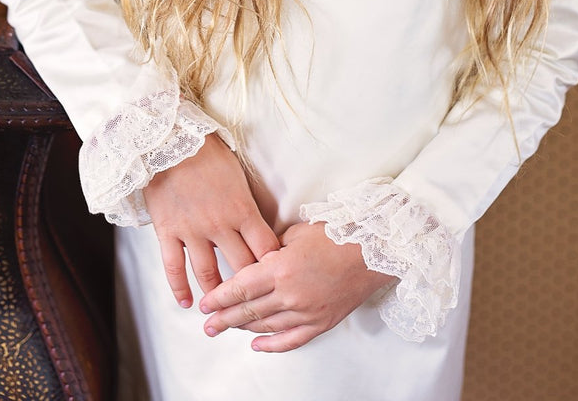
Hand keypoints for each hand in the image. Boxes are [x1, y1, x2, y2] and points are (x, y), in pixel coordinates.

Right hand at [143, 132, 279, 308]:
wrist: (168, 139)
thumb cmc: (206, 150)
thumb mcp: (237, 172)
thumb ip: (247, 201)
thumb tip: (259, 219)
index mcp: (241, 209)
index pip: (266, 249)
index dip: (273, 266)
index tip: (277, 276)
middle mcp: (219, 225)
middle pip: (242, 267)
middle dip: (250, 286)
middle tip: (254, 298)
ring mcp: (192, 231)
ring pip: (208, 274)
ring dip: (216, 293)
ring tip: (221, 306)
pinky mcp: (168, 232)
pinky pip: (174, 268)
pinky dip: (180, 288)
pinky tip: (186, 302)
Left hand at [199, 220, 397, 351]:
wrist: (373, 251)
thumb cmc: (337, 235)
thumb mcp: (297, 232)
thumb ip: (272, 246)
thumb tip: (257, 256)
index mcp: (281, 269)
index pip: (240, 288)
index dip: (219, 298)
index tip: (204, 304)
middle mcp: (290, 294)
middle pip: (248, 311)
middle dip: (223, 318)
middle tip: (206, 325)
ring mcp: (306, 312)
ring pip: (266, 326)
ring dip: (242, 330)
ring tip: (225, 330)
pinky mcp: (320, 323)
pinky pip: (291, 340)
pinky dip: (271, 345)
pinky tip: (256, 346)